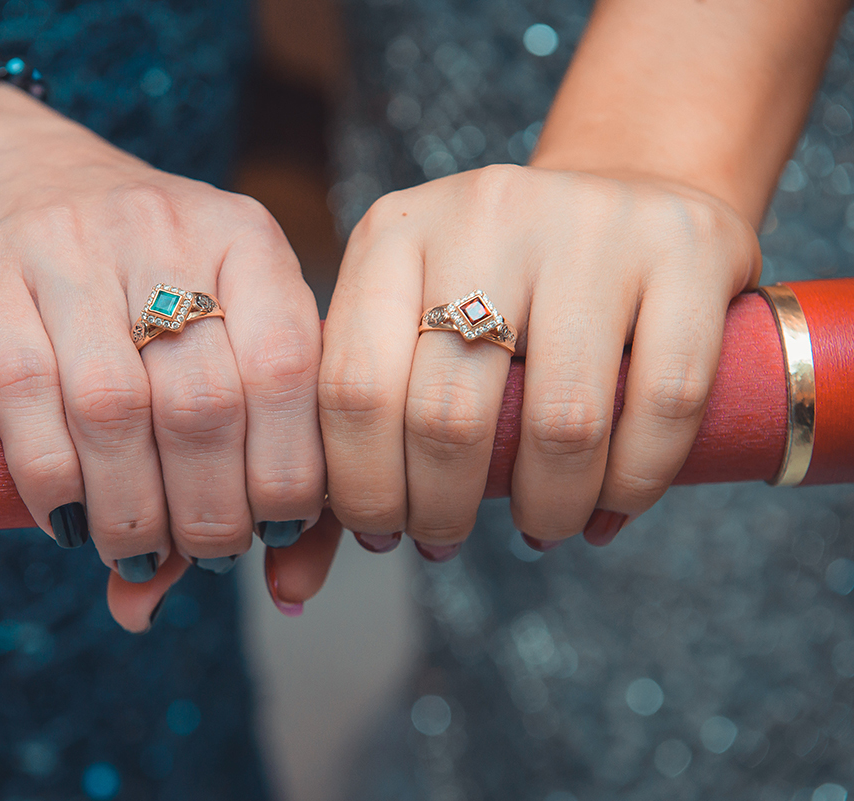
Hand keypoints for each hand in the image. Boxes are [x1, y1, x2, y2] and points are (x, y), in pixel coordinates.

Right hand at [0, 82, 325, 629]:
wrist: (12, 173)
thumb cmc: (138, 277)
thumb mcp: (211, 320)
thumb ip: (251, 440)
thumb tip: (282, 590)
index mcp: (244, 239)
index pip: (289, 368)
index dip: (290, 470)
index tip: (275, 530)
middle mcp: (163, 229)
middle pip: (204, 403)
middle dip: (211, 512)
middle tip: (206, 555)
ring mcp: (66, 245)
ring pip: (113, 409)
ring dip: (132, 512)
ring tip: (138, 552)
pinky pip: (24, 397)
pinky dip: (53, 482)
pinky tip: (70, 522)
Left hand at [319, 164, 758, 555]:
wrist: (625, 195)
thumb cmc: (500, 289)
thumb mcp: (414, 314)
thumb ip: (361, 418)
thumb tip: (301, 570)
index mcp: (395, 234)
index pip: (352, 387)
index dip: (362, 488)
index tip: (381, 531)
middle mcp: (485, 213)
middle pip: (447, 414)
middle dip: (441, 511)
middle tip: (446, 540)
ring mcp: (591, 224)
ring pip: (562, 420)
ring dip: (546, 509)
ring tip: (539, 528)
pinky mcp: (686, 245)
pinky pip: (664, 402)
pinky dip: (635, 485)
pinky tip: (608, 510)